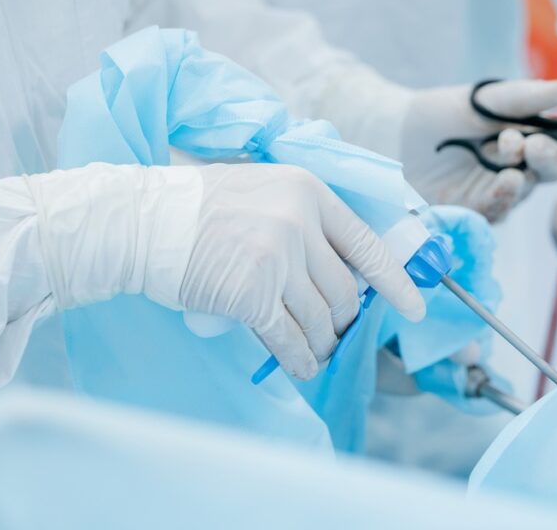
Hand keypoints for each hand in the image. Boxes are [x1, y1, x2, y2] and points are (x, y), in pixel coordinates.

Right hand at [29, 162, 423, 380]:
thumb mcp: (263, 190)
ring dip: (322, 345)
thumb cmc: (198, 208)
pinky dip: (300, 359)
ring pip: (321, 319)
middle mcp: (299, 222)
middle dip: (344, 321)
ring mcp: (276, 258)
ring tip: (315, 353)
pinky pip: (289, 339)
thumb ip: (306, 221)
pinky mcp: (251, 294)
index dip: (396, 282)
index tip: (415, 308)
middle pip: (344, 291)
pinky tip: (300, 366)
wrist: (141, 221)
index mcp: (308, 192)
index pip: (367, 244)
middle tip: (334, 333)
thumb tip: (347, 271)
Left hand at [399, 80, 556, 221]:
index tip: (534, 140)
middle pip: (542, 177)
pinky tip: (489, 194)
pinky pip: (487, 215)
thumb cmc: (446, 113)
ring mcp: (494, 195)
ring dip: (515, 188)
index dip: (551, 151)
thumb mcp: (485, 100)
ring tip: (510, 175)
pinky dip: (491, 205)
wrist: (399, 134)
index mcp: (527, 145)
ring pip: (516, 198)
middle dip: (540, 164)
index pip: (554, 155)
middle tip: (528, 149)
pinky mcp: (469, 213)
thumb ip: (522, 98)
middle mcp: (517, 173)